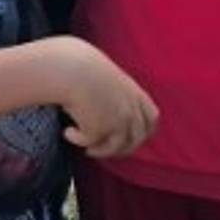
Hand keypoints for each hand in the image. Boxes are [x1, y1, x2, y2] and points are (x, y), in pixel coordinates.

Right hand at [49, 36, 157, 158]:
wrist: (70, 69)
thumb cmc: (82, 70)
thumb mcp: (108, 81)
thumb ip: (116, 98)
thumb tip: (109, 121)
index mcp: (136, 95)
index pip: (152, 119)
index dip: (144, 131)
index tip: (131, 138)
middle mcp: (131, 111)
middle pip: (137, 139)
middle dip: (122, 149)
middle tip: (106, 149)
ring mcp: (118, 122)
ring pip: (115, 148)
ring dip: (101, 151)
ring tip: (88, 150)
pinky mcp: (100, 130)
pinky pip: (89, 142)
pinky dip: (78, 139)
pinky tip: (67, 132)